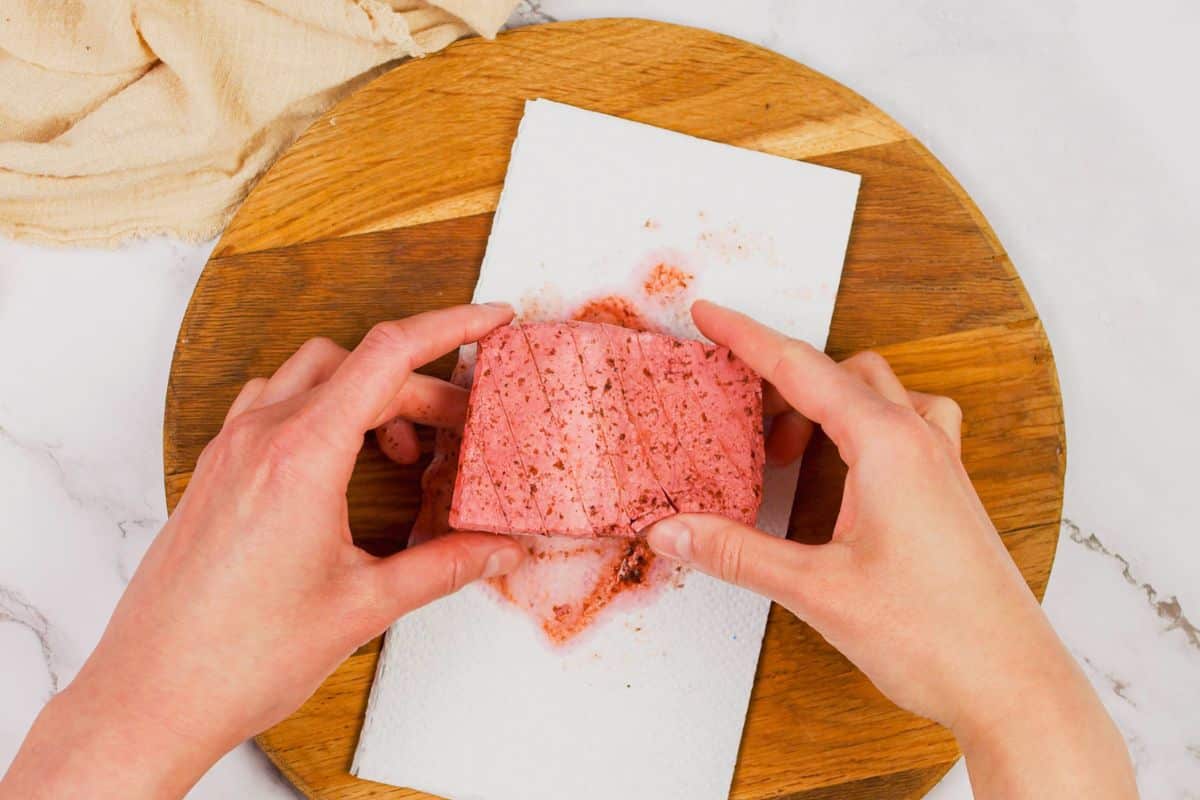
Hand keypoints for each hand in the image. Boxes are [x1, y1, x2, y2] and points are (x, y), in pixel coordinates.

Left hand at [0, 304, 524, 799]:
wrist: (152, 697)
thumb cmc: (241, 656)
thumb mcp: (364, 605)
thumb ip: (442, 566)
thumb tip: (497, 548)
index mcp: (302, 455)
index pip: (388, 355)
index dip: (451, 327)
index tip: (492, 319)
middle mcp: (260, 437)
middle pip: (358, 367)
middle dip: (421, 389)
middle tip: (461, 436)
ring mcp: (230, 451)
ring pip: (311, 377)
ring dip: (366, 395)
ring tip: (402, 453)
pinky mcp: (214, 472)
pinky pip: (272, 406)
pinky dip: (320, 411)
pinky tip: (340, 462)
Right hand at [645, 300, 1135, 799]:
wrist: (1012, 683)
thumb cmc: (931, 634)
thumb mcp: (817, 590)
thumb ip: (737, 552)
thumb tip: (671, 530)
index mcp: (888, 445)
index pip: (801, 369)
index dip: (746, 338)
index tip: (707, 314)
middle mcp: (919, 440)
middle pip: (837, 373)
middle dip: (779, 380)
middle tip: (731, 410)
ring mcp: (941, 463)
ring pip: (875, 394)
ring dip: (823, 402)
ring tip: (781, 450)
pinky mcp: (949, 491)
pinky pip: (904, 425)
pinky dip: (860, 427)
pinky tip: (841, 470)